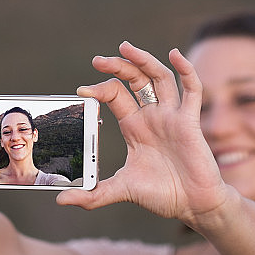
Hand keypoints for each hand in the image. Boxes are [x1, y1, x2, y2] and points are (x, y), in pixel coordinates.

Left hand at [57, 42, 228, 227]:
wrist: (193, 206)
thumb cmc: (162, 195)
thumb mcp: (122, 190)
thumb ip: (94, 195)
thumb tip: (61, 201)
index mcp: (134, 127)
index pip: (115, 96)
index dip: (100, 89)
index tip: (82, 91)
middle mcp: (152, 116)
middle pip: (135, 80)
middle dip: (118, 67)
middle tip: (98, 60)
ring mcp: (172, 116)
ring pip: (159, 77)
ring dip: (144, 60)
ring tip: (126, 47)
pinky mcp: (190, 121)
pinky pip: (191, 90)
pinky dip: (185, 70)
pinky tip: (174, 55)